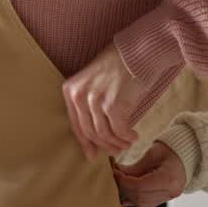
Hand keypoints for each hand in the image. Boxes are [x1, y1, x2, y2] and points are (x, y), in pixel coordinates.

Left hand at [61, 42, 141, 159]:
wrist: (137, 51)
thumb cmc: (118, 65)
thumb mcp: (93, 82)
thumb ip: (89, 105)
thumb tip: (92, 143)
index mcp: (70, 90)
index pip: (75, 124)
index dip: (85, 143)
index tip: (92, 155)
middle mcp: (80, 95)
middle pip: (91, 132)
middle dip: (104, 145)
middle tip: (115, 150)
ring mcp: (96, 100)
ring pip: (105, 134)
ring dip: (117, 143)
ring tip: (126, 143)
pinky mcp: (114, 105)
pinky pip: (120, 130)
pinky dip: (127, 137)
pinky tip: (133, 136)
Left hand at [114, 142, 186, 206]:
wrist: (186, 154)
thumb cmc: (171, 150)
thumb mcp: (153, 154)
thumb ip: (135, 167)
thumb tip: (117, 174)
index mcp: (170, 178)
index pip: (141, 186)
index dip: (124, 181)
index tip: (114, 173)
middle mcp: (171, 192)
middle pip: (140, 197)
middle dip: (124, 188)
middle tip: (114, 177)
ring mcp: (168, 197)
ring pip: (141, 204)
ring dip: (127, 194)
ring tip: (119, 182)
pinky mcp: (164, 199)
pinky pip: (145, 203)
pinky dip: (133, 197)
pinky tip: (126, 189)